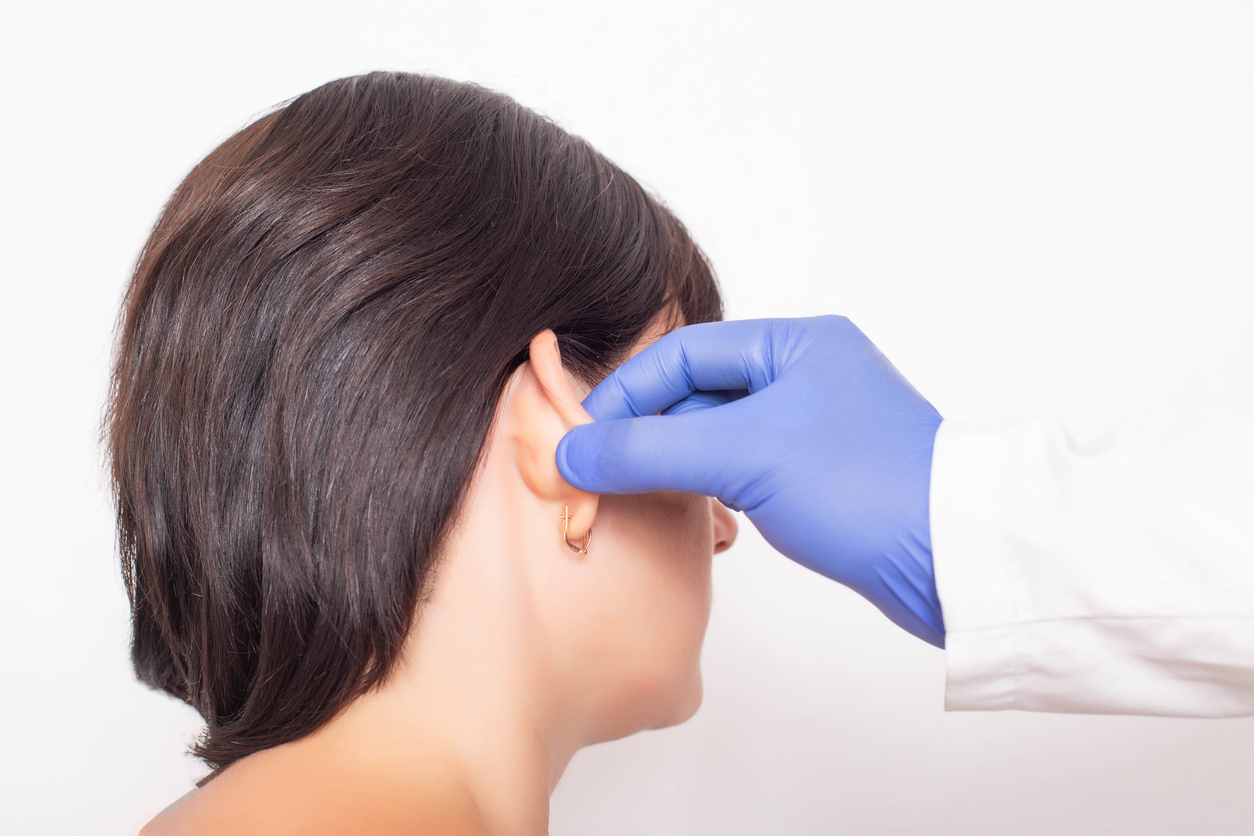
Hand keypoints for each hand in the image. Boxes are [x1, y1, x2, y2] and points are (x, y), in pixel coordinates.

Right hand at [556, 316, 945, 646]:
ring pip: (718, 433)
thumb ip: (650, 450)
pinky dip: (709, 484)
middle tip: (597, 469)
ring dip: (675, 460)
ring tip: (632, 492)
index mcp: (798, 344)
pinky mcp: (822, 477)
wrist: (952, 560)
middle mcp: (808, 375)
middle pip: (699, 391)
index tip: (583, 435)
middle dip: (647, 428)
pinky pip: (744, 468)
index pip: (686, 353)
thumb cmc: (863, 487)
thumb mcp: (744, 455)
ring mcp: (816, 428)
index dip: (627, 393)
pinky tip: (689, 509)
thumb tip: (572, 452)